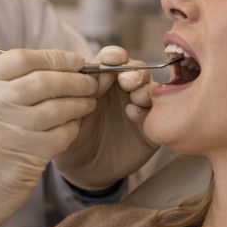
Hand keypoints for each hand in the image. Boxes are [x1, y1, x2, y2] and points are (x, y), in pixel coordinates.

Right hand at [0, 49, 98, 226]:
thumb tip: (51, 67)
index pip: (20, 59)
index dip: (54, 57)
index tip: (75, 61)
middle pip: (43, 80)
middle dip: (74, 79)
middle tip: (91, 81)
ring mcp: (1, 134)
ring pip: (56, 108)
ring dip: (79, 104)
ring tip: (88, 103)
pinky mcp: (20, 161)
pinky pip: (59, 136)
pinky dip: (72, 129)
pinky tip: (74, 128)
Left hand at [52, 45, 159, 191]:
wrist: (82, 170)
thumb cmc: (72, 136)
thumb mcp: (68, 113)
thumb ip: (79, 93)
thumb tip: (94, 72)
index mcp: (102, 81)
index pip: (113, 59)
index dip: (114, 56)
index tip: (111, 59)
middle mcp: (123, 90)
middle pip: (137, 69)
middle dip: (134, 71)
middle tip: (127, 82)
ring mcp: (138, 108)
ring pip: (151, 88)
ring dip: (145, 89)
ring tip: (135, 98)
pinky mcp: (150, 128)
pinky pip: (158, 115)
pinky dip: (149, 111)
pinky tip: (134, 116)